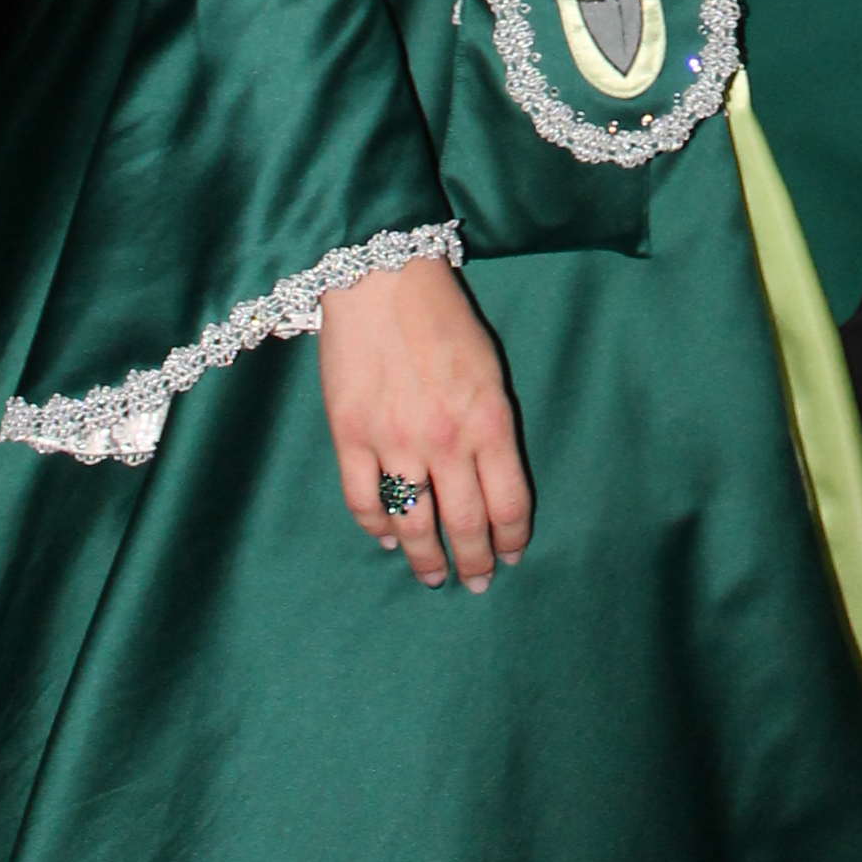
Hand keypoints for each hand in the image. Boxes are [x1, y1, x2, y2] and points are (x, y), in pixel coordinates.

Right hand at [318, 249, 530, 590]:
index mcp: (488, 421)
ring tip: (433, 576)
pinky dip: (378, 528)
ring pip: (413, 523)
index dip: (510, 538)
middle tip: (475, 581)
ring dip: (425, 558)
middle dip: (474, 560)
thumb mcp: (489, 370)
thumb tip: (486, 477)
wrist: (383, 280)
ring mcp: (394, 442)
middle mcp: (444, 440)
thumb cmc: (444, 319)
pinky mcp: (350, 437)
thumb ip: (491, 426)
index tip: (510, 557)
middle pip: (464, 522)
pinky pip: (365, 501)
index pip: (507, 502)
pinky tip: (388, 539)